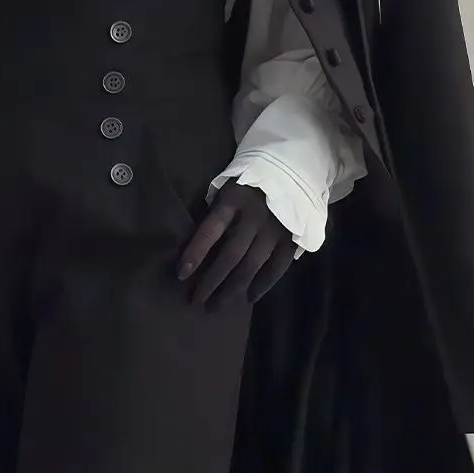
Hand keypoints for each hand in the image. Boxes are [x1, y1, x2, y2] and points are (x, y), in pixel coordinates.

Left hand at [177, 180, 294, 308]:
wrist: (291, 166)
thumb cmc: (249, 179)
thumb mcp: (228, 185)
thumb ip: (218, 210)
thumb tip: (199, 240)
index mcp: (233, 201)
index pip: (210, 231)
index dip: (195, 253)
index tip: (181, 275)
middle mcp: (254, 217)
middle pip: (230, 255)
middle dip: (211, 281)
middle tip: (196, 301)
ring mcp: (275, 229)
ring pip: (251, 265)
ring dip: (232, 289)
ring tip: (216, 306)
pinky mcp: (292, 237)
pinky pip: (277, 266)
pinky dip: (264, 284)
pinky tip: (249, 298)